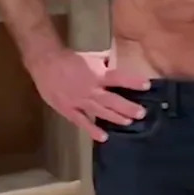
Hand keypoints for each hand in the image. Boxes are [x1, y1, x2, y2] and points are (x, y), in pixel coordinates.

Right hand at [27, 49, 151, 141]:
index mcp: (98, 75)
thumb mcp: (91, 57)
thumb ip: (104, 64)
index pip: (119, 78)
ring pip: (101, 112)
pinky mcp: (69, 110)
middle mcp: (91, 90)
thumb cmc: (70, 59)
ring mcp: (80, 101)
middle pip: (113, 100)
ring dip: (116, 118)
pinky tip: (103, 137)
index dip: (133, 82)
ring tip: (129, 123)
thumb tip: (116, 65)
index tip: (147, 85)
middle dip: (128, 107)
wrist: (46, 63)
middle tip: (142, 113)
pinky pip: (82, 122)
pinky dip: (92, 130)